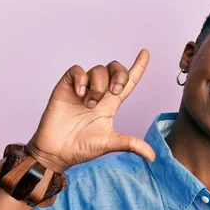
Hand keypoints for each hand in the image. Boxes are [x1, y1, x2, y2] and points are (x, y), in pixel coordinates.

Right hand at [26, 49, 154, 172]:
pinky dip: (81, 79)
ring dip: (98, 85)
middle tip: (114, 92)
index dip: (137, 66)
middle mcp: (98, 92)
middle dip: (119, 75)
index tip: (145, 53)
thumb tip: (153, 157)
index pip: (128, 81)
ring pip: (97, 69)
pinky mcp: (65, 87)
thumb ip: (132, 144)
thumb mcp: (111, 143)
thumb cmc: (82, 147)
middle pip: (115, 68)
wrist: (57, 152)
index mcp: (111, 103)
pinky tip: (79, 94)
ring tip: (89, 104)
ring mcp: (82, 88)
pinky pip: (77, 70)